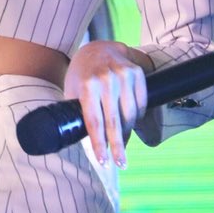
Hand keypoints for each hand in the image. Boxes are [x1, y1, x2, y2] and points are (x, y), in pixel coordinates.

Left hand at [64, 40, 149, 168]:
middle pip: (114, 122)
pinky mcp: (136, 73)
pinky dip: (137, 117)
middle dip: (118, 147)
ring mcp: (123, 75)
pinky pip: (141, 103)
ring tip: (122, 143)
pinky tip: (131, 123)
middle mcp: (106, 79)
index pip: (94, 122)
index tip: (103, 162)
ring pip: (130, 114)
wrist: (98, 48)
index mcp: (87, 86)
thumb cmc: (82, 75)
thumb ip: (77, 112)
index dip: (99, 144)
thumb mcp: (72, 91)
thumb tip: (78, 142)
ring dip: (127, 133)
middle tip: (120, 164)